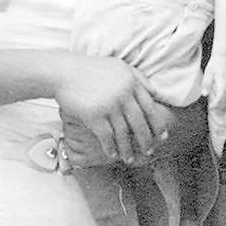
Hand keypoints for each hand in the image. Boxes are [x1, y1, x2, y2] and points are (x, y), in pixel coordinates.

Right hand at [55, 55, 169, 164]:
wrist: (63, 72)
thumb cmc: (90, 69)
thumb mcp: (118, 66)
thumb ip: (138, 77)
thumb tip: (155, 92)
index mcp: (131, 82)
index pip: (150, 107)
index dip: (157, 124)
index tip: (162, 136)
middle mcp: (123, 94)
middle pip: (140, 123)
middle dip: (146, 140)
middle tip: (149, 152)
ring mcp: (109, 105)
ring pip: (124, 132)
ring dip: (127, 148)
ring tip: (129, 159)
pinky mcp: (94, 115)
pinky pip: (107, 136)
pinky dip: (111, 148)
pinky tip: (112, 154)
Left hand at [201, 54, 225, 114]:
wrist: (225, 57)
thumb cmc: (215, 65)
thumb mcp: (208, 73)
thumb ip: (207, 84)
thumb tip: (204, 94)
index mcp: (223, 80)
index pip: (221, 95)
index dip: (217, 102)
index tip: (211, 107)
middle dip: (220, 105)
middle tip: (211, 108)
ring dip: (224, 104)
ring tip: (216, 106)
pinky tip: (221, 101)